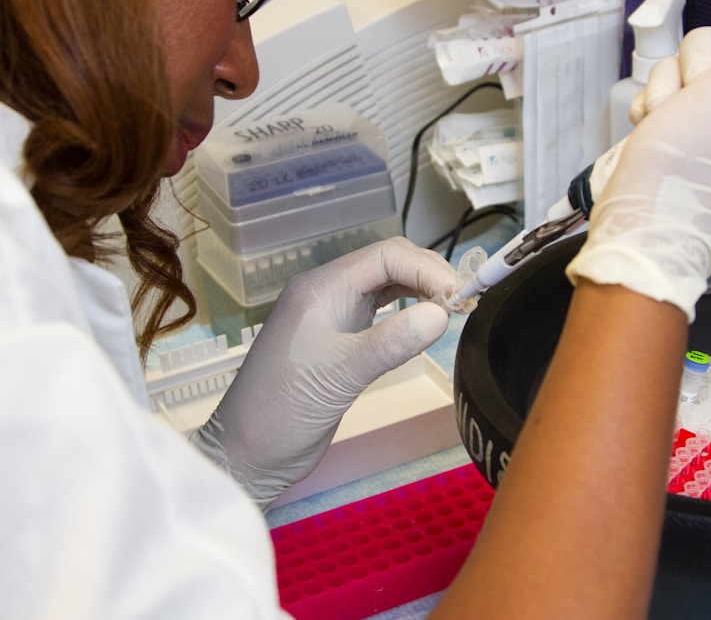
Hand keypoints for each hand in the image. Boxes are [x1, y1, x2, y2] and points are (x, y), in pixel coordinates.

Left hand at [192, 238, 456, 508]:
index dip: (428, 268)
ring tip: (452, 311)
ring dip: (420, 292)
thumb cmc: (283, 411)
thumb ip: (391, 342)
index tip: (461, 294)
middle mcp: (327, 293)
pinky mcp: (338, 340)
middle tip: (464, 304)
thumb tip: (442, 313)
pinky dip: (406, 313)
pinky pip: (379, 311)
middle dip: (428, 276)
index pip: (386, 256)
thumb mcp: (340, 376)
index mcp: (322, 288)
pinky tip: (424, 325)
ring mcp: (332, 315)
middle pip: (388, 264)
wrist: (246, 454)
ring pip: (385, 286)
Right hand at [567, 5, 710, 319]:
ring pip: (705, 71)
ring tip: (674, 111)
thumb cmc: (705, 159)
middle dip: (707, 56)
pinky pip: (682, 102)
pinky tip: (661, 125)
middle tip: (702, 84)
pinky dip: (664, 105)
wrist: (650, 222)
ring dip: (678, 81)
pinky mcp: (703, 150)